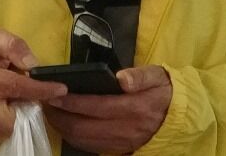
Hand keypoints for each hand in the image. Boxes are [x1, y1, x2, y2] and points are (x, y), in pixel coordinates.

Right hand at [0, 29, 66, 139]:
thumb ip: (14, 47)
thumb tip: (33, 65)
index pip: (18, 86)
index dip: (42, 89)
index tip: (61, 89)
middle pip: (14, 118)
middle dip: (25, 109)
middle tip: (23, 95)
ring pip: (8, 128)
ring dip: (16, 116)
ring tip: (10, 99)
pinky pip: (0, 132)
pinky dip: (6, 122)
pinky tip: (2, 107)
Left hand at [42, 64, 172, 152]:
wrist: (180, 116)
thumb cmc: (165, 91)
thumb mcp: (158, 75)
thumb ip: (141, 76)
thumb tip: (122, 78)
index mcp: (135, 108)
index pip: (95, 106)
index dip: (71, 101)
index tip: (53, 92)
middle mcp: (126, 129)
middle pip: (83, 127)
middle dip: (60, 116)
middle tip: (45, 102)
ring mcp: (122, 142)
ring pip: (84, 140)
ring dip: (63, 128)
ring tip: (52, 112)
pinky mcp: (120, 149)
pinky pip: (91, 147)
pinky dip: (74, 137)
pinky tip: (66, 125)